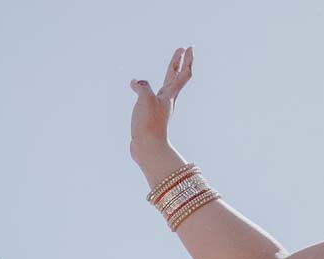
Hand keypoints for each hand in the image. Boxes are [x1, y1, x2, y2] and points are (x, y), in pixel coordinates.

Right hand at [129, 47, 192, 162]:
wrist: (147, 146)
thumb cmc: (149, 124)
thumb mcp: (145, 100)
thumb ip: (142, 87)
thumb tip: (135, 82)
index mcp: (169, 94)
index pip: (182, 73)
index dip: (185, 60)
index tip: (187, 48)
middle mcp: (167, 99)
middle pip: (177, 77)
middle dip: (180, 63)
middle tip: (183, 50)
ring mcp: (159, 107)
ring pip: (167, 86)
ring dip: (170, 74)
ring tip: (170, 67)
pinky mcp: (150, 115)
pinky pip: (152, 96)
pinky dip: (149, 87)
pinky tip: (141, 88)